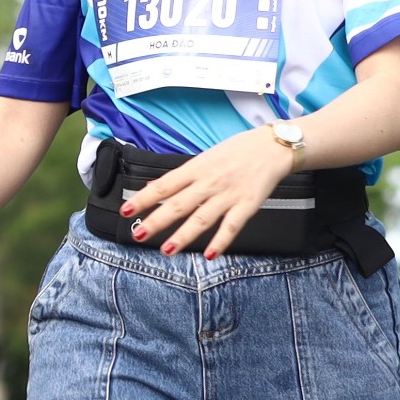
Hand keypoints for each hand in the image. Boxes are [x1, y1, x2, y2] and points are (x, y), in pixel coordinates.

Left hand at [117, 129, 296, 257]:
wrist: (274, 145)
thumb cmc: (238, 150)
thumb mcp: (206, 157)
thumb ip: (182, 175)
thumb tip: (155, 187)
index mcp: (196, 168)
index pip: (164, 185)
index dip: (143, 198)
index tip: (125, 210)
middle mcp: (210, 182)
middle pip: (179, 204)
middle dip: (157, 221)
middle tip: (138, 234)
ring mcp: (229, 194)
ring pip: (202, 218)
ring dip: (184, 235)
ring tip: (167, 250)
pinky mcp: (248, 204)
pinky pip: (232, 225)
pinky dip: (221, 241)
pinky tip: (209, 254)